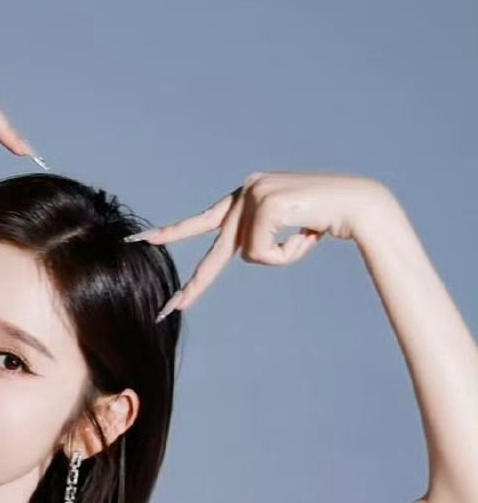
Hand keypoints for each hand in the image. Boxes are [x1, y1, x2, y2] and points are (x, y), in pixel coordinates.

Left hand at [125, 171, 394, 317]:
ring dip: (281, 255)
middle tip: (167, 310)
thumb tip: (248, 251)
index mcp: (244, 197)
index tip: (143, 241)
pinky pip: (263, 253)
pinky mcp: (265, 204)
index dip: (173, 233)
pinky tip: (307, 232)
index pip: (203, 222)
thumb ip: (259, 237)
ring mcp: (253, 195)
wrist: (359, 203)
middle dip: (195, 285)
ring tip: (306, 234)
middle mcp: (244, 192)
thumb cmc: (325, 219)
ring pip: (249, 255)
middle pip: (215, 251)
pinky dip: (287, 253)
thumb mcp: (285, 230)